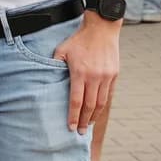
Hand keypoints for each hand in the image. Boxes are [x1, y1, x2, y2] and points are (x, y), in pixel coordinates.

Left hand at [54, 18, 120, 133]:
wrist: (102, 28)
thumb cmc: (78, 39)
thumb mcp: (61, 50)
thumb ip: (54, 65)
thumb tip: (47, 79)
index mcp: (80, 73)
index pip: (76, 101)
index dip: (73, 116)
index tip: (70, 127)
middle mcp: (95, 77)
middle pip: (89, 106)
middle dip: (83, 121)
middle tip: (79, 132)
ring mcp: (106, 77)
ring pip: (101, 103)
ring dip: (94, 116)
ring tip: (88, 125)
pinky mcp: (114, 75)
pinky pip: (108, 95)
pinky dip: (103, 106)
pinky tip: (97, 112)